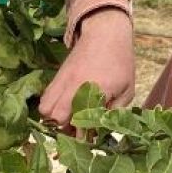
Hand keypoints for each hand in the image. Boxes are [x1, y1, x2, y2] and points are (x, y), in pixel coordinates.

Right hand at [39, 9, 135, 127]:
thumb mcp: (127, 89)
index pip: (81, 122)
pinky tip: (64, 107)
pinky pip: (44, 98)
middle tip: (77, 129)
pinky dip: (50, 107)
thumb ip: (114, 111)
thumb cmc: (120, 62)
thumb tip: (100, 129)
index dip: (82, 135)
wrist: (105, 33)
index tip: (87, 140)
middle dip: (64, 128)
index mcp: (96, 90)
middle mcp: (74, 86)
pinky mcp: (56, 76)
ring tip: (69, 118)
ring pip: (45, 109)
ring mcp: (62, 81)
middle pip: (56, 117)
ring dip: (54, 119)